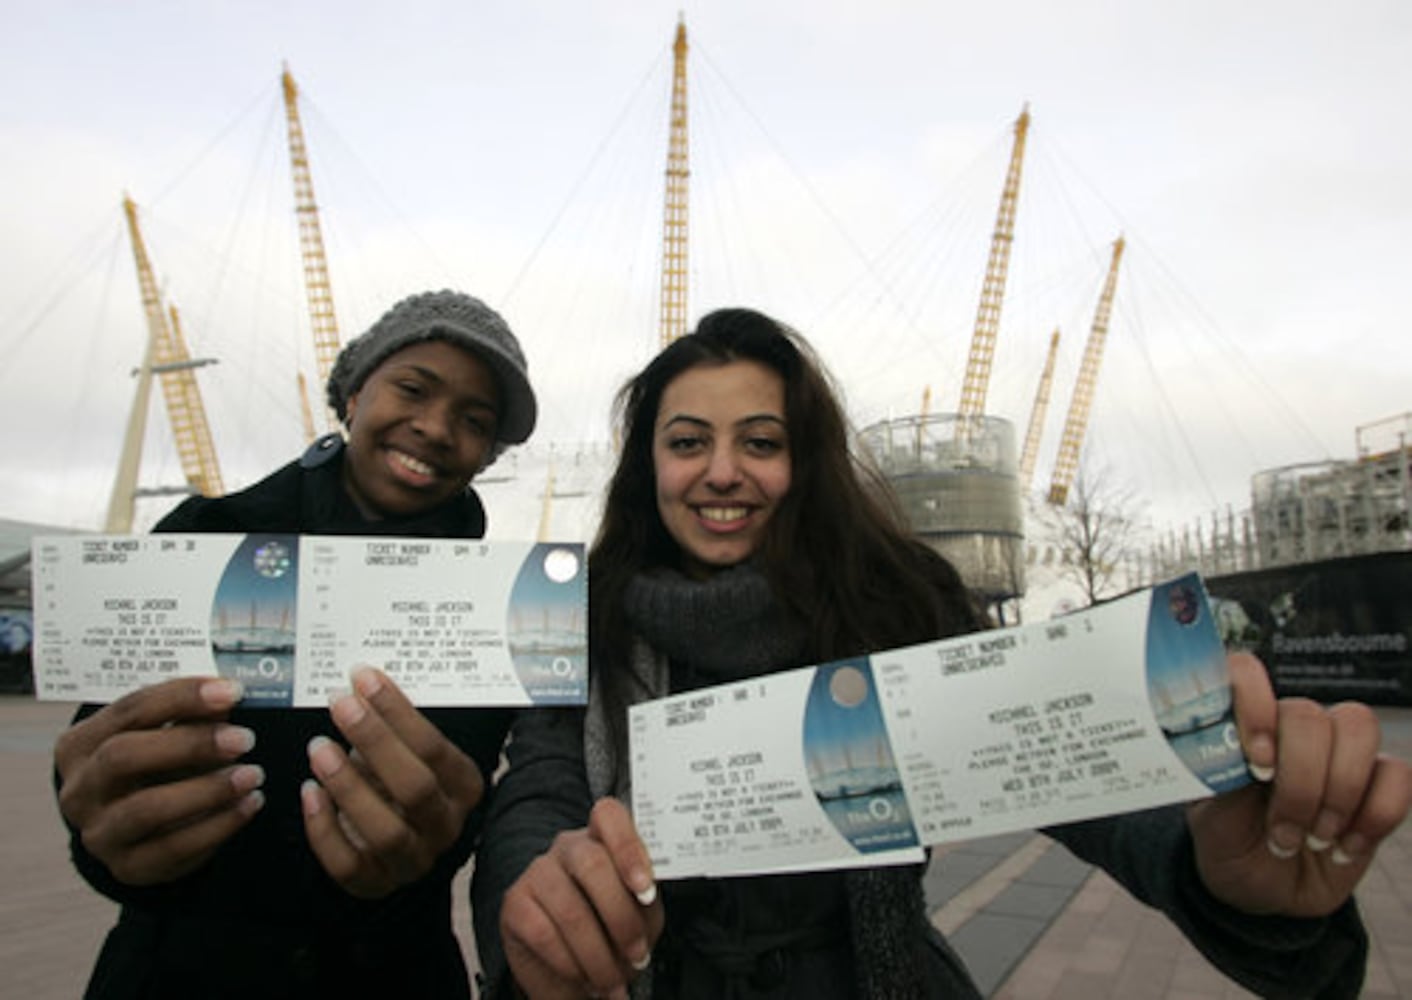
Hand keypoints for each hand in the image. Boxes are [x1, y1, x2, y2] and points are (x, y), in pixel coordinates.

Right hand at [54, 677, 264, 885]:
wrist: (133, 828)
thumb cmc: (153, 766)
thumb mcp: (160, 735)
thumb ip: (189, 716)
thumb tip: (230, 697)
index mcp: (82, 744)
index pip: (129, 710)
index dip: (182, 697)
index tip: (231, 692)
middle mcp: (80, 790)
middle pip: (123, 756)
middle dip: (189, 744)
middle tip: (243, 738)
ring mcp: (99, 833)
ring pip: (145, 809)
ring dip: (207, 789)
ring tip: (251, 775)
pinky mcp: (128, 867)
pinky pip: (173, 849)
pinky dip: (218, 825)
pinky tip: (248, 805)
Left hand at [301, 666, 484, 898]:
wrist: (392, 841)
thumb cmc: (398, 778)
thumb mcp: (409, 751)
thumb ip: (395, 724)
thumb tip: (361, 679)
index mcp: (463, 786)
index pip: (435, 748)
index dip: (398, 712)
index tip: (364, 678)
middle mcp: (445, 825)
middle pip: (415, 788)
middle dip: (376, 742)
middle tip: (341, 705)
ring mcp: (413, 860)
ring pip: (386, 831)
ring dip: (349, 786)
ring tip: (318, 747)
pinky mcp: (375, 883)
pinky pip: (348, 864)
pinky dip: (324, 828)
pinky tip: (308, 791)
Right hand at [499, 797, 662, 999]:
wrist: (574, 967)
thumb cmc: (611, 930)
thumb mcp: (640, 912)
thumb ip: (645, 899)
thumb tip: (648, 898)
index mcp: (603, 838)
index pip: (609, 816)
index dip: (628, 847)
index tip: (645, 889)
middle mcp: (568, 847)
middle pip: (593, 864)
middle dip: (621, 919)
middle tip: (637, 954)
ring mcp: (538, 872)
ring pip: (570, 909)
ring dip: (598, 956)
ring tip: (612, 980)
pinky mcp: (515, 904)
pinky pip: (544, 934)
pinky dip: (570, 964)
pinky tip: (583, 977)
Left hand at [1187, 652, 1411, 916]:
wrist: (1264, 892)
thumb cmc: (1230, 844)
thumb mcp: (1210, 820)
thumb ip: (1219, 778)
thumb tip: (1234, 751)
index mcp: (1239, 725)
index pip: (1244, 672)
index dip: (1254, 705)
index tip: (1257, 762)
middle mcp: (1288, 727)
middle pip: (1309, 715)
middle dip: (1300, 783)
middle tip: (1281, 832)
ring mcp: (1337, 750)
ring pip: (1358, 728)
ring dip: (1339, 794)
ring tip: (1314, 838)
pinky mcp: (1377, 781)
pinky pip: (1397, 773)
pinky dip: (1374, 817)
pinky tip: (1344, 847)